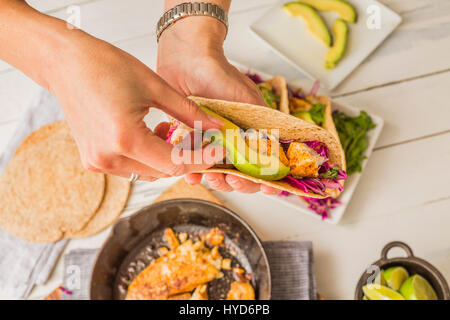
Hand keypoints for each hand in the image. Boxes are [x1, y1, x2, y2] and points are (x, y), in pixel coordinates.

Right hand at [49, 35, 223, 180]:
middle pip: (162, 171)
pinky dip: (147, 156)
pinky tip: (150, 134)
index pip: (175, 163)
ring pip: (147, 172)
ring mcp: (98, 162)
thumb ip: (188, 112)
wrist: (65, 63)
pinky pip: (131, 167)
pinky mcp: (93, 160)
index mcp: (125, 139)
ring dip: (165, 157)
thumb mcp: (155, 87)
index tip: (218, 153)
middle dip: (185, 157)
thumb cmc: (104, 66)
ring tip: (168, 129)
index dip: (201, 159)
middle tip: (198, 137)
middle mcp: (108, 158)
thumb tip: (215, 126)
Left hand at [157, 16, 279, 193]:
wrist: (186, 58)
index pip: (266, 163)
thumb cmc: (219, 73)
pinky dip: (193, 171)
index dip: (270, 178)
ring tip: (212, 176)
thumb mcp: (247, 98)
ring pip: (218, 174)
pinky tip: (191, 174)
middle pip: (242, 175)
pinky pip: (192, 164)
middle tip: (235, 178)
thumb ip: (259, 125)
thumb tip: (275, 150)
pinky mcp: (190, 142)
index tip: (270, 186)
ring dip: (218, 180)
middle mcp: (233, 142)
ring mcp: (211, 143)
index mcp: (252, 133)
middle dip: (240, 183)